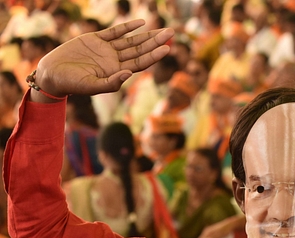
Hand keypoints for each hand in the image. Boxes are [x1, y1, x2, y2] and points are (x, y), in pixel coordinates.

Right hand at [34, 20, 173, 98]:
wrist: (52, 74)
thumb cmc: (72, 84)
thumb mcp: (92, 86)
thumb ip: (111, 83)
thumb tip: (129, 73)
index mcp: (117, 72)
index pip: (141, 63)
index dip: (154, 55)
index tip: (167, 48)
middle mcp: (115, 60)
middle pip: (140, 50)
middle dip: (156, 42)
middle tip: (172, 33)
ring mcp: (106, 49)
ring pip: (131, 40)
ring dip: (147, 34)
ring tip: (163, 30)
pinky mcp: (95, 39)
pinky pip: (115, 32)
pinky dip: (127, 27)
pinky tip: (141, 23)